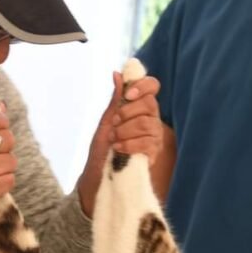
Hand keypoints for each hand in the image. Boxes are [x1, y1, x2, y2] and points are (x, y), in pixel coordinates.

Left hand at [77, 70, 162, 215]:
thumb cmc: (101, 150)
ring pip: (148, 124)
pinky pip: (148, 143)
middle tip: (114, 124)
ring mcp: (154, 137)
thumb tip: (118, 74)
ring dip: (126, 130)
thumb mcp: (105, 123)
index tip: (127, 96)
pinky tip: (119, 149)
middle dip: (127, 113)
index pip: (152, 87)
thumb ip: (115, 100)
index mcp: (139, 108)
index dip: (142, 87)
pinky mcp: (153, 155)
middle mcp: (150, 120)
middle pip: (150, 105)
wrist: (96, 178)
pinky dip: (130, 144)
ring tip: (114, 140)